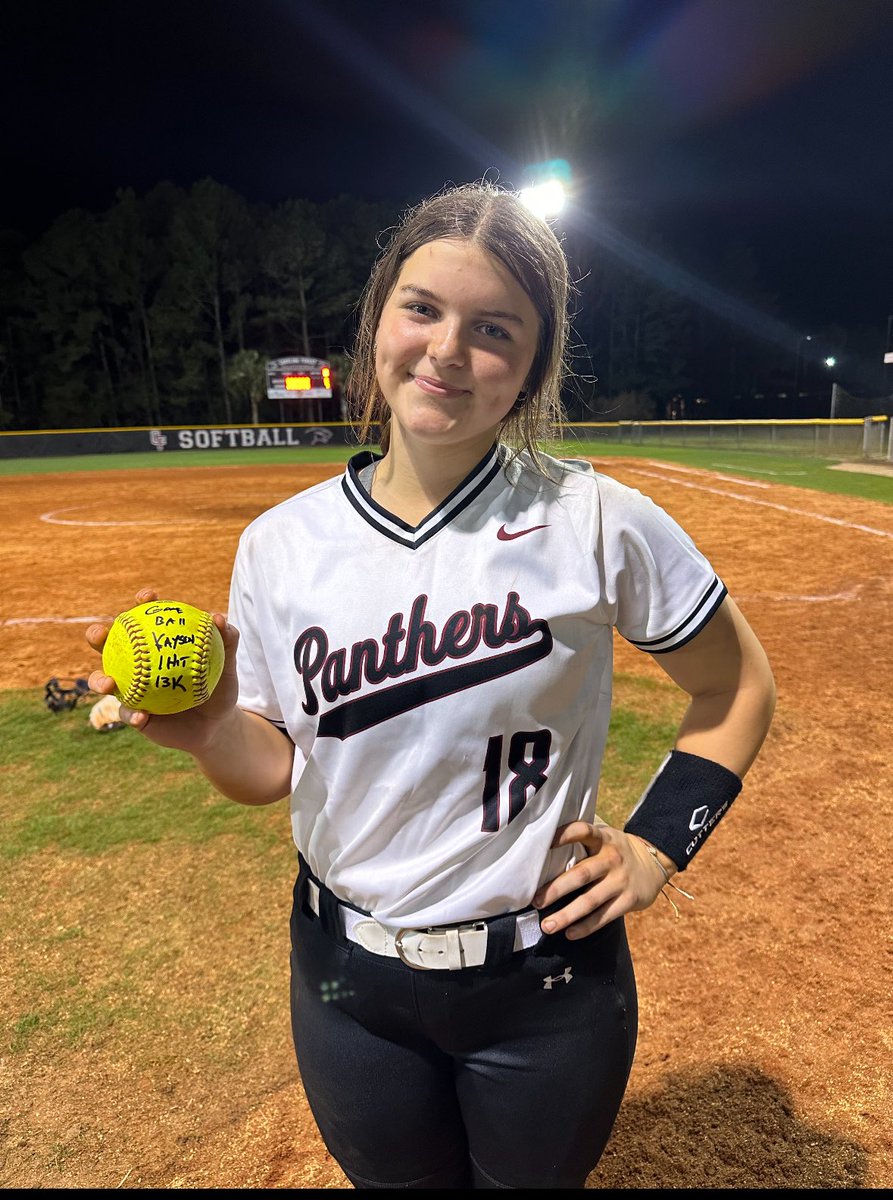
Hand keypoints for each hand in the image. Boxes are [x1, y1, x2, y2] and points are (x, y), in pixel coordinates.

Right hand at [85, 587, 240, 754]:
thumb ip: (226, 640)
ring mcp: (131, 690)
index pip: (144, 619)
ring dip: (99, 680)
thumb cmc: (219, 687)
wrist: (217, 725)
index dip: (141, 604)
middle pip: (109, 645)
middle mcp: (137, 665)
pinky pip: (127, 714)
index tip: (147, 597)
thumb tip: (217, 617)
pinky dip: (132, 715)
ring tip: (108, 683)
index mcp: (155, 646)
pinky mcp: (133, 715)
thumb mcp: (227, 664)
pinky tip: (140, 716)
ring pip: (104, 681)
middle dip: (97, 634)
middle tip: (100, 633)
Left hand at [532, 821, 670, 938]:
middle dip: (556, 889)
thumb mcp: (605, 836)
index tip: (545, 843)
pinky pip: (604, 916)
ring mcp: (621, 881)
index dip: (564, 835)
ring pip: (591, 900)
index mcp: (603, 838)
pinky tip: (569, 934)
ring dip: (567, 915)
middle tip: (536, 901)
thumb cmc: (616, 849)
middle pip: (581, 874)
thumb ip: (582, 838)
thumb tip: (544, 841)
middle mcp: (612, 858)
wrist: (654, 862)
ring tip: (547, 925)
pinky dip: (586, 927)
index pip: (583, 831)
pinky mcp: (629, 900)